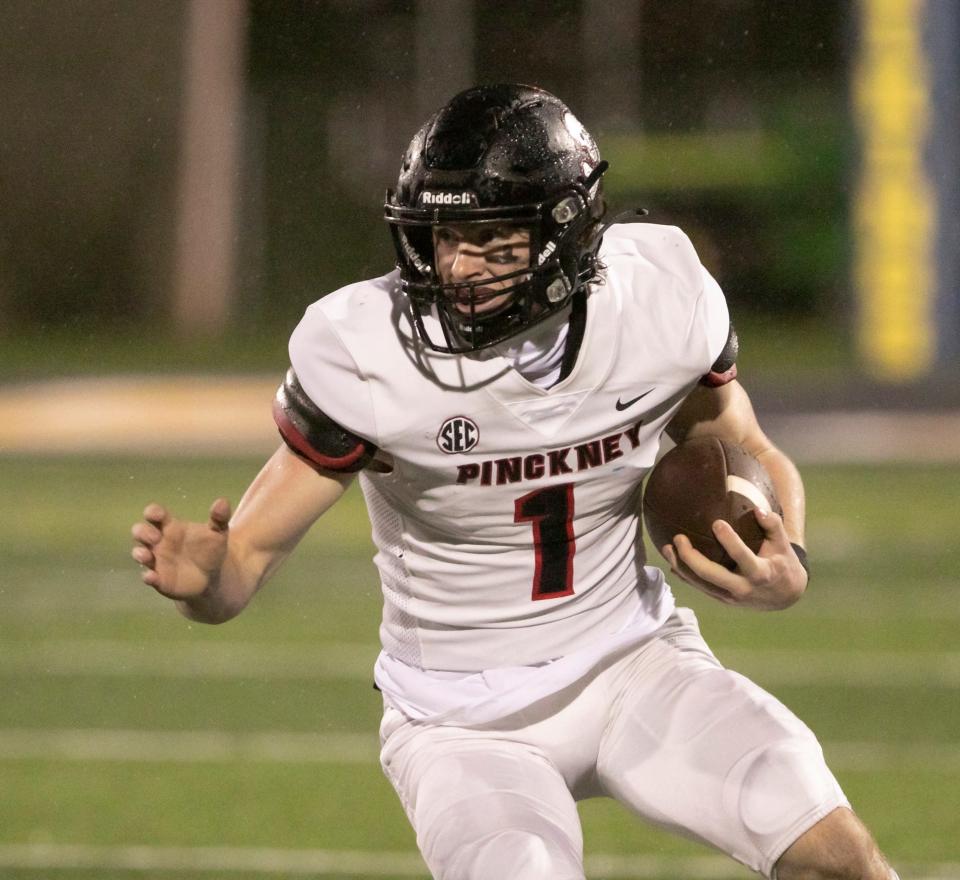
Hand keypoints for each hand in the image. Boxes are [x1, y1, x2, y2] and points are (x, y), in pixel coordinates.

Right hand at [131, 499, 231, 599]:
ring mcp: (157, 560)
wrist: (214, 575)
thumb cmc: (211, 549)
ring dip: (140, 554)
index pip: (154, 514)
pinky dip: (148, 577)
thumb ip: (219, 518)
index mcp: (170, 526)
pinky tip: (151, 577)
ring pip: (140, 554)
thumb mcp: (218, 532)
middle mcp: (159, 542)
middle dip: (143, 532)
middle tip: (156, 537)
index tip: (156, 514)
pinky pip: (149, 577)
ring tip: (147, 555)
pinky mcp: (159, 579)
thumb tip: (222, 502)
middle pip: (140, 532)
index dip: (152, 512)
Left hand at [660, 507, 807, 609]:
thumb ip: (773, 524)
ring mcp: (729, 596)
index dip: (729, 541)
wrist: (784, 596)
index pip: (742, 557)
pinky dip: (684, 575)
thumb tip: (757, 510)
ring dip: (680, 566)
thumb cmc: (782, 563)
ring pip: (700, 584)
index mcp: (760, 572)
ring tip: (666, 548)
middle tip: (678, 538)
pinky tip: (672, 561)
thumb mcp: (783, 544)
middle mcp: (742, 587)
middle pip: (711, 575)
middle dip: (691, 557)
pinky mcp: (721, 599)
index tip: (716, 523)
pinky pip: (699, 588)